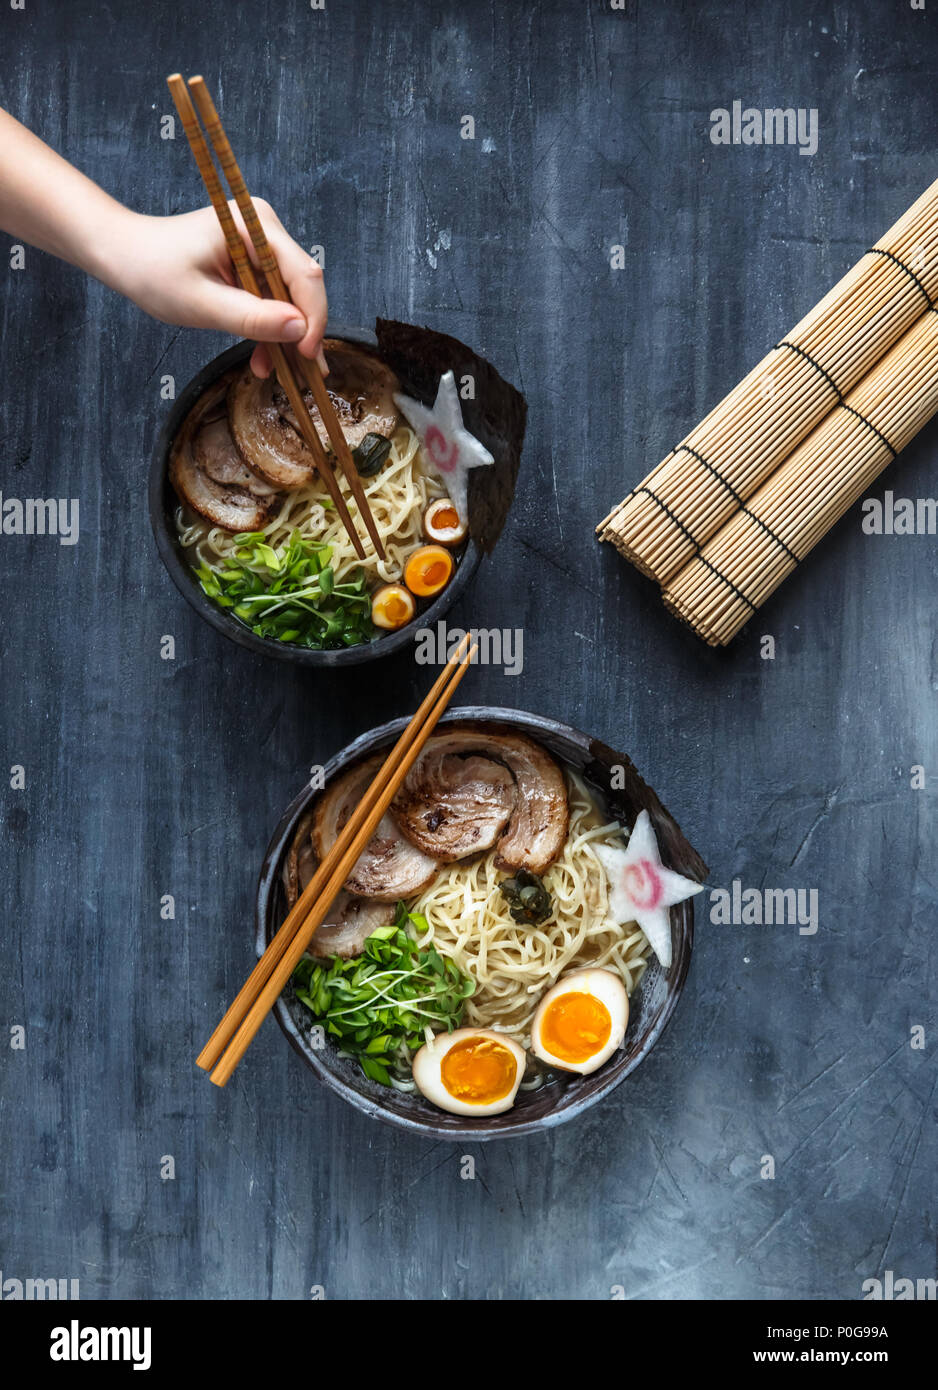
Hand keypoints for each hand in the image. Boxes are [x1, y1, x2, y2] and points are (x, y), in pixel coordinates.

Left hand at [108, 199, 327, 377]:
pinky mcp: (253, 264)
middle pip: (302, 288)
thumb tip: (299, 331)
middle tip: (304, 375)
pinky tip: (263, 358)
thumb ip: (251, 318)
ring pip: (290, 300)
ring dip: (285, 338)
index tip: (308, 355)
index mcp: (254, 226)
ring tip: (276, 371)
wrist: (124, 255)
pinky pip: (273, 301)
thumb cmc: (152, 270)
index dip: (312, 318)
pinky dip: (269, 331)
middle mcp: (265, 231)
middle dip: (302, 333)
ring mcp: (260, 247)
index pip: (304, 274)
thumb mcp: (201, 303)